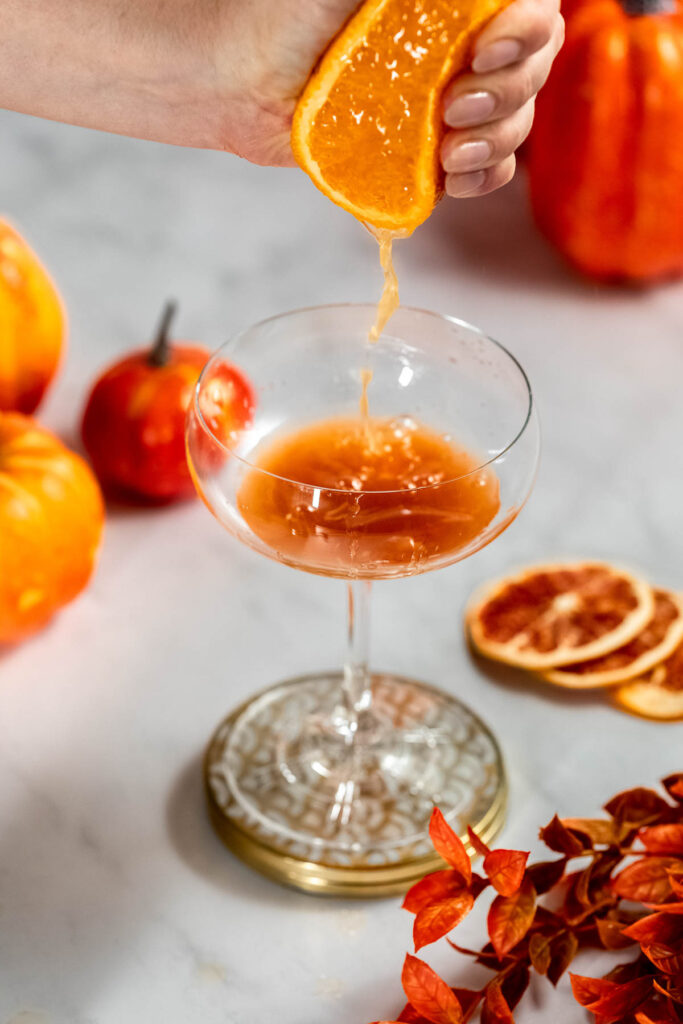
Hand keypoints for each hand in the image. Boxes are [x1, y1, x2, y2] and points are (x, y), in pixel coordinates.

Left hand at [222, 0, 563, 196]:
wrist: (240, 83)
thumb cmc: (284, 14)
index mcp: (452, 3)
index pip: (532, 11)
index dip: (527, 32)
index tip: (484, 51)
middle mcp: (459, 47)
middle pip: (531, 71)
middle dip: (506, 94)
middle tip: (452, 106)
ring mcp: (445, 102)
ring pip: (514, 122)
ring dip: (495, 142)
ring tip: (447, 152)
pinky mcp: (425, 151)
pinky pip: (484, 169)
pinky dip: (482, 177)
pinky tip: (453, 176)